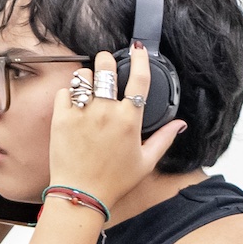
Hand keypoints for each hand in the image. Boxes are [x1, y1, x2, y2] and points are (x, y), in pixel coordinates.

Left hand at [46, 45, 184, 212]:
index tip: (138, 49)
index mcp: (130, 119)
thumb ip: (165, 139)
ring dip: (87, 76)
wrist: (81, 194)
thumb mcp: (146, 162)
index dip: (140, 59)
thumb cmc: (114, 181)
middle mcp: (106, 112)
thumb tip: (181, 124)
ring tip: (88, 84)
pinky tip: (74, 100)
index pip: (139, 78)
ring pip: (83, 76)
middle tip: (105, 64)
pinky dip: (69, 92)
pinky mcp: (61, 119)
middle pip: (106, 68)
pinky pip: (64, 92)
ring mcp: (82, 114)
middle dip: (106, 61)